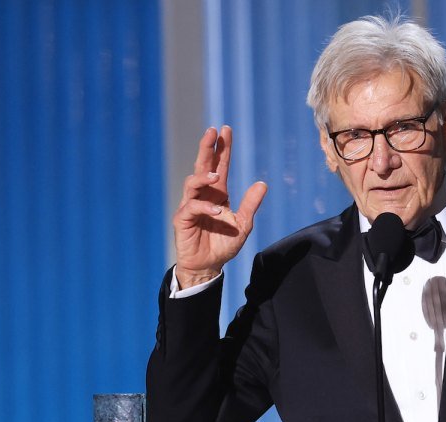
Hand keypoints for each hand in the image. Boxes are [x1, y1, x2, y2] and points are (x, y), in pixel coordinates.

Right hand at [173, 125, 267, 287]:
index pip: (220, 166)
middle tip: (212, 132)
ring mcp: (190, 206)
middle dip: (207, 149)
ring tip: (217, 176)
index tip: (225, 130)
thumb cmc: (223, 244)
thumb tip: (262, 183)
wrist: (208, 266)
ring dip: (204, 177)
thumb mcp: (243, 225)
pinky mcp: (183, 219)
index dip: (222, 149)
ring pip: (192, 182)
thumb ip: (251, 205)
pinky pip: (191, 207)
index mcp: (218, 194)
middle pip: (203, 167)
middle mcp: (203, 195)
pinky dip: (204, 207)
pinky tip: (217, 211)